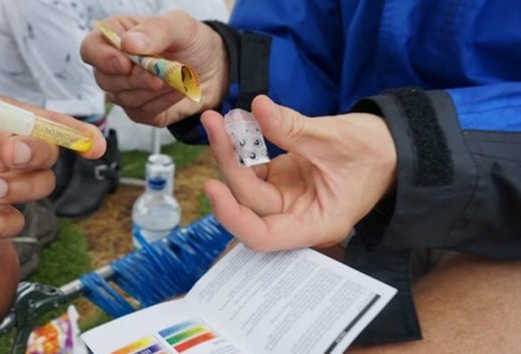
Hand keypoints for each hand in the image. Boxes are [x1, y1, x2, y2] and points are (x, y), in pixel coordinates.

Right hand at [80, 11, 227, 126]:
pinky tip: (178, 91)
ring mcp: (126, 90)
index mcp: (117, 37)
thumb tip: (128, 44)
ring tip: (178, 78)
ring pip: (123, 99)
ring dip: (154, 91)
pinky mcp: (140, 111)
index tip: (126, 62)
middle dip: (136, 79)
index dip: (103, 59)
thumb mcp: (180, 26)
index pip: (91, 49)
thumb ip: (155, 30)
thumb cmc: (194, 42)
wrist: (216, 69)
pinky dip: (163, 103)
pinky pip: (141, 113)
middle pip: (105, 80)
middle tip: (162, 75)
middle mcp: (115, 65)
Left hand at [201, 96, 396, 250]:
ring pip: (246, 184)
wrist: (392, 145)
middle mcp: (296, 217)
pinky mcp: (282, 180)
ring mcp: (287, 199)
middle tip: (214, 125)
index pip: (262, 236)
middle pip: (249, 202)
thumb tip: (258, 108)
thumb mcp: (335, 137)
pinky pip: (253, 168)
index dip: (232, 216)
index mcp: (315, 224)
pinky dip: (242, 148)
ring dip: (230, 154)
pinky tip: (235, 126)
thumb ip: (293, 128)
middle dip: (228, 164)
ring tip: (218, 122)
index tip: (212, 186)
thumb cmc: (375, 151)